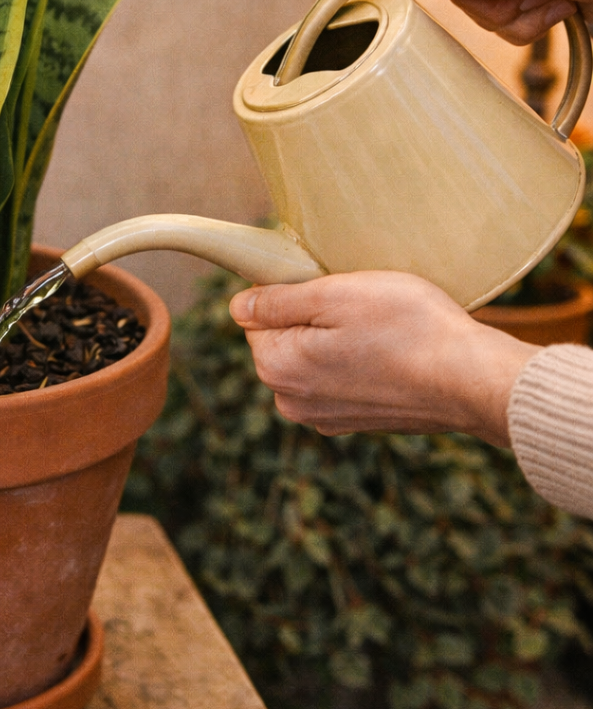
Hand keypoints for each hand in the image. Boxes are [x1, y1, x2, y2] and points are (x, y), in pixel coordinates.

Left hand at [229, 271, 538, 446]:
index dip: (291, 292)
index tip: (330, 287)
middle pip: (282, 338)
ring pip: (311, 356)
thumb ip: (277, 301)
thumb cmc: (408, 327)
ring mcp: (324, 416)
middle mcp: (291, 401)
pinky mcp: (355, 420)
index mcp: (277, 368)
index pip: (256, 315)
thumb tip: (236, 306)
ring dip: (335, 338)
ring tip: (378, 328)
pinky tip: (389, 351)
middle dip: (311, 317)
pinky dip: (357, 360)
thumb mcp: (335, 294)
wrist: (472, 379)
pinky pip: (338, 376)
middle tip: (359, 305)